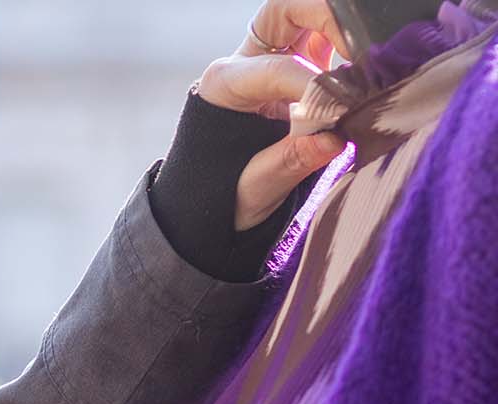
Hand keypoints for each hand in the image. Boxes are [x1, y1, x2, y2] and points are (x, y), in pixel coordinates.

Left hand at [198, 2, 351, 228]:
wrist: (212, 207)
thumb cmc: (226, 196)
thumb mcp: (253, 188)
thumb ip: (290, 161)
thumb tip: (333, 138)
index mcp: (224, 85)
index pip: (277, 68)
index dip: (314, 85)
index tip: (343, 108)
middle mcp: (246, 61)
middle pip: (289, 9)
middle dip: (326, 16)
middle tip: (359, 47)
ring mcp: (271, 57)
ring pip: (308, 14)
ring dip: (339, 25)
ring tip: (367, 53)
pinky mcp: (295, 63)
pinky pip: (324, 37)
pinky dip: (346, 42)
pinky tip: (364, 64)